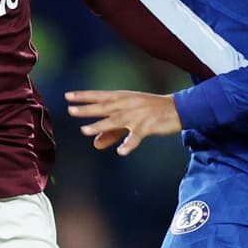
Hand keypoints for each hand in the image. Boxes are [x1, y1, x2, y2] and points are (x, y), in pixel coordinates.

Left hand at [64, 88, 180, 155]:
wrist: (179, 109)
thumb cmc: (152, 111)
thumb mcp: (130, 119)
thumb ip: (112, 132)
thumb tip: (95, 144)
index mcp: (124, 98)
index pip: (100, 96)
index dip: (84, 96)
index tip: (68, 96)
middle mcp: (128, 104)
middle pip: (104, 107)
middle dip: (87, 109)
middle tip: (70, 110)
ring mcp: (138, 115)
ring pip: (116, 120)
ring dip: (100, 125)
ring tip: (85, 130)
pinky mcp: (148, 126)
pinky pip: (136, 137)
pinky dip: (129, 144)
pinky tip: (121, 151)